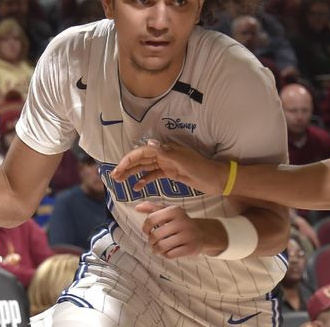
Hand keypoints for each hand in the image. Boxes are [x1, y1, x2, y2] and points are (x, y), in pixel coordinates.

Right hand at [111, 139, 226, 195]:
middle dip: (126, 166)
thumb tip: (149, 142)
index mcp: (165, 150)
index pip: (142, 152)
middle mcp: (164, 155)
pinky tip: (137, 187)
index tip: (118, 170)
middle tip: (114, 177)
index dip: (128, 160)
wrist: (216, 179)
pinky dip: (144, 179)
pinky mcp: (171, 173)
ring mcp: (167, 164)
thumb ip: (166, 153)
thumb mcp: (183, 161)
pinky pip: (153, 175)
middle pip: (141, 159)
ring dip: (132, 172)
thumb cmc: (201, 169)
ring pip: (145, 167)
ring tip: (120, 180)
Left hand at [136, 202, 223, 258]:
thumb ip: (152, 208)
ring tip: (157, 249)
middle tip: (153, 242)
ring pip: (162, 246)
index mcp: (174, 211)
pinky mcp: (190, 248)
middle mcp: (182, 222)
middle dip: (151, 241)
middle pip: (155, 235)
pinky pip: (170, 255)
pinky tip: (166, 252)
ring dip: (156, 250)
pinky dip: (165, 255)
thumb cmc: (180, 222)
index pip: (152, 219)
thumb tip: (137, 207)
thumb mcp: (168, 212)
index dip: (145, 227)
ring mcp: (187, 235)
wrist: (202, 233)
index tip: (147, 231)